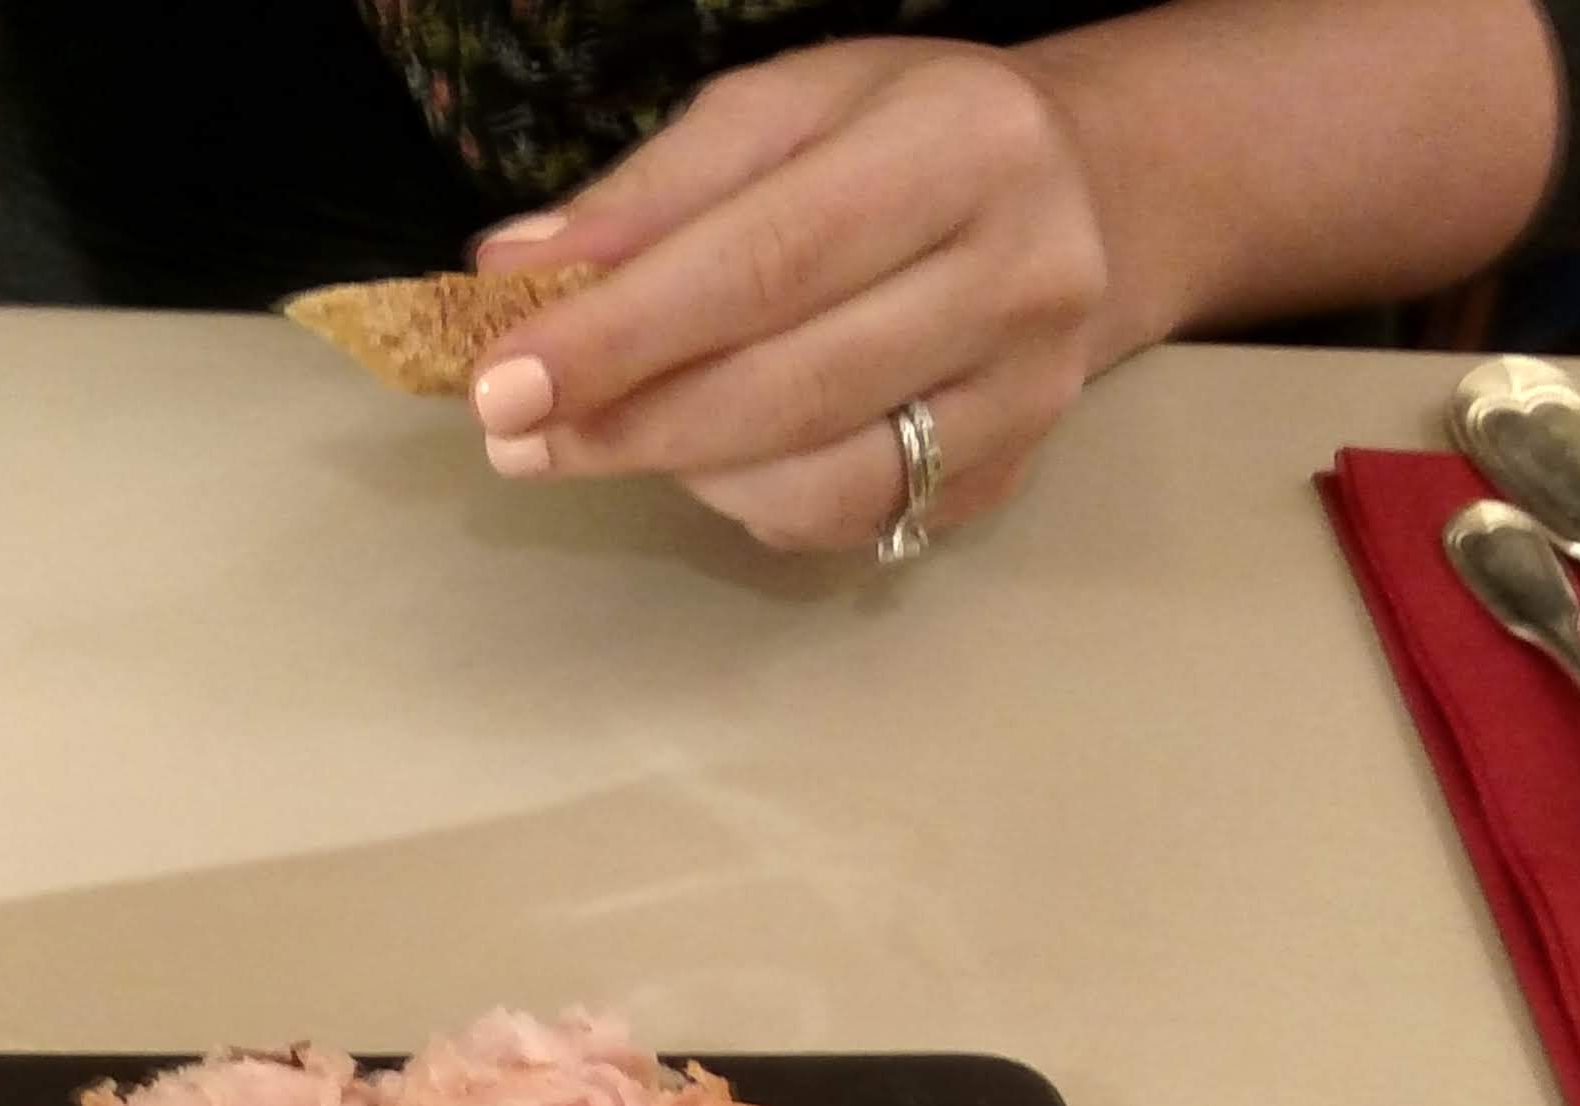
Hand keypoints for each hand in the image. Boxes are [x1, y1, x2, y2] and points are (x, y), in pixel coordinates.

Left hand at [463, 40, 1128, 555]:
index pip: (765, 260)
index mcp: (962, 145)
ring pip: (822, 480)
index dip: (625, 333)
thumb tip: (517, 268)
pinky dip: (753, 500)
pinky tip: (712, 455)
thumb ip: (655, 190)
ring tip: (603, 437)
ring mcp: (1027, 393)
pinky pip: (850, 521)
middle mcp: (1020, 274)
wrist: (1075, 195)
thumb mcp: (783, 110)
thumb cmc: (896, 139)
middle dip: (631, 422)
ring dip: (685, 471)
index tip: (505, 380)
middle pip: (791, 385)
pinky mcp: (1009, 476)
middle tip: (515, 436)